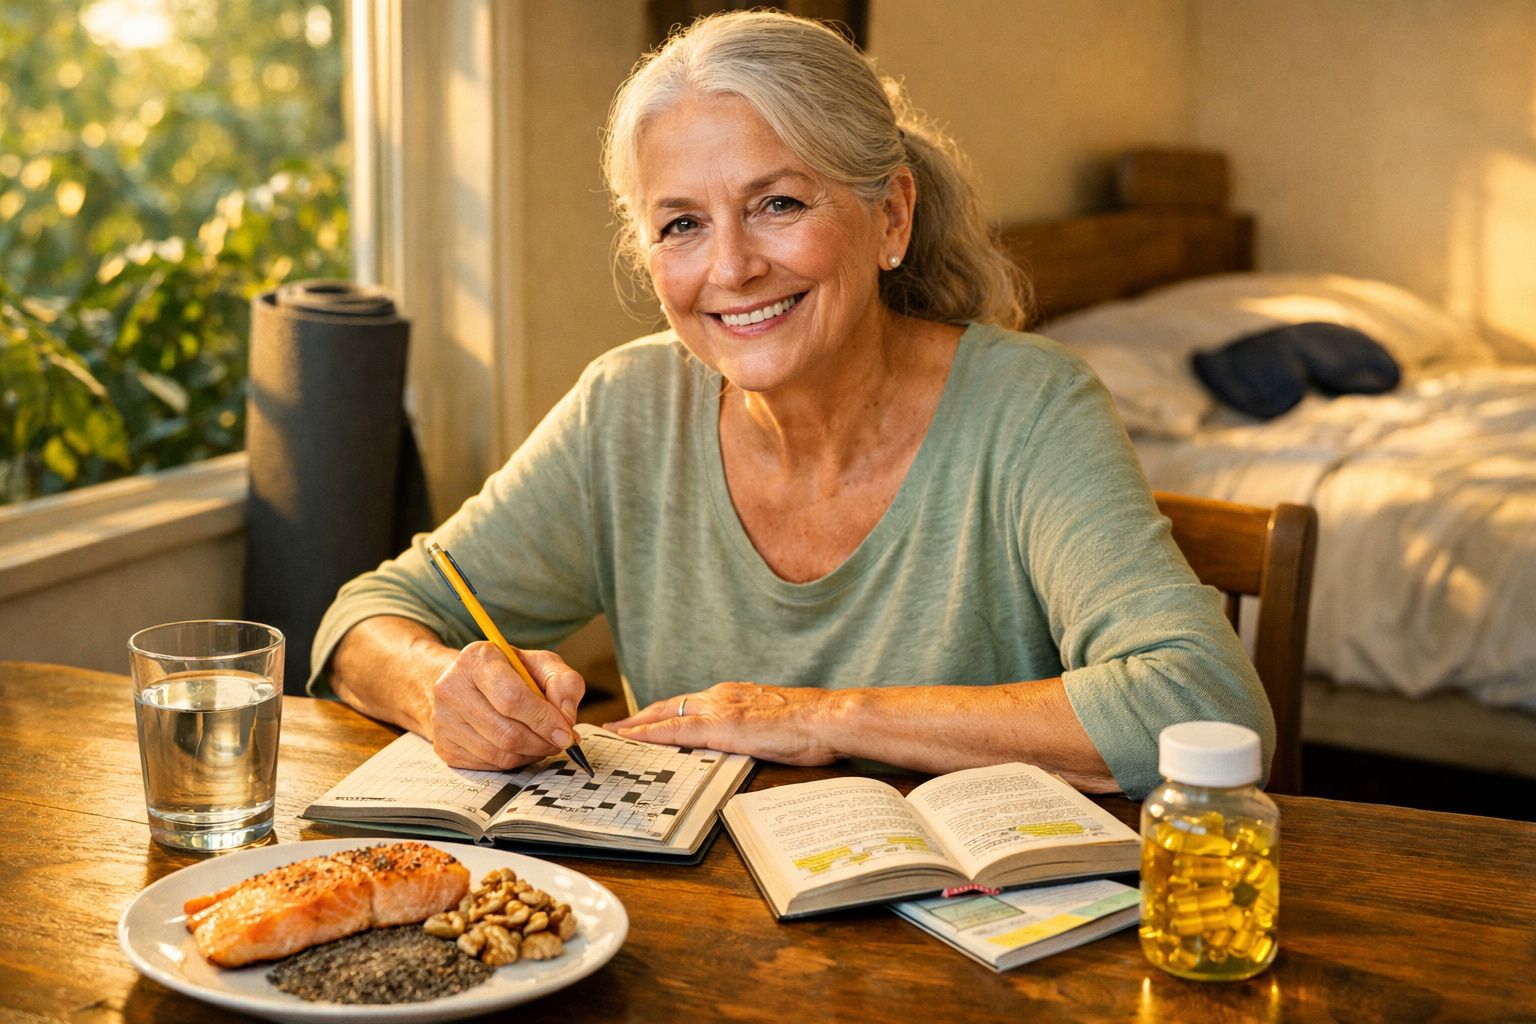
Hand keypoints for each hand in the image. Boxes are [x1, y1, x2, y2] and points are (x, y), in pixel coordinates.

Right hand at [429, 641, 585, 770]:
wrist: (464, 682)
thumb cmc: (509, 672)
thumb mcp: (541, 664)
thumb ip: (563, 682)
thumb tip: (567, 718)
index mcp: (477, 659)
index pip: (512, 698)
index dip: (544, 720)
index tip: (567, 733)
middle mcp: (452, 689)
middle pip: (506, 732)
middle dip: (542, 742)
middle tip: (561, 741)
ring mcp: (444, 720)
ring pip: (499, 753)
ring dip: (531, 753)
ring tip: (544, 742)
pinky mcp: (445, 746)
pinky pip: (489, 765)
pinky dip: (515, 760)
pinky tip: (523, 747)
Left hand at [606, 682, 841, 764]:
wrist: (828, 718)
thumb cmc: (813, 726)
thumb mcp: (777, 724)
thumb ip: (756, 727)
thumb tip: (751, 739)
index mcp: (735, 695)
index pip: (690, 704)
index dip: (664, 713)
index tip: (646, 720)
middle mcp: (722, 695)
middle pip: (670, 705)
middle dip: (642, 717)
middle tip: (617, 727)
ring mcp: (719, 708)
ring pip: (665, 714)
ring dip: (637, 724)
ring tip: (614, 733)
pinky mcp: (720, 725)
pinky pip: (674, 730)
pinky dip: (648, 733)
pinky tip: (630, 738)